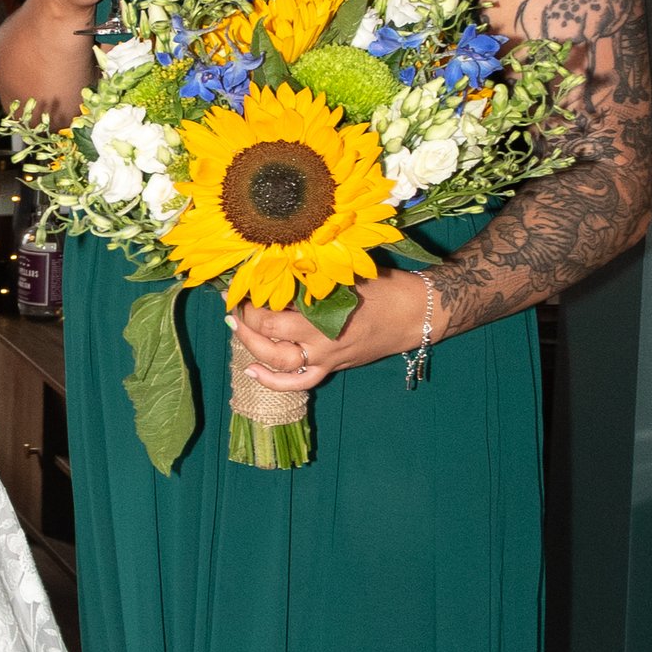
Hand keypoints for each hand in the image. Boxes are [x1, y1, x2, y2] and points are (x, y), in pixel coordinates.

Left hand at [228, 269, 429, 391]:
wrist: (416, 313)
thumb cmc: (385, 287)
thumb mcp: (347, 275)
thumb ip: (314, 278)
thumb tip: (278, 269)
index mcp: (324, 314)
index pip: (272, 312)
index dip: (251, 301)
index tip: (241, 285)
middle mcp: (321, 341)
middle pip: (269, 336)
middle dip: (246, 320)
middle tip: (235, 304)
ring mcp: (326, 359)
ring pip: (278, 363)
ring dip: (251, 347)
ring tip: (236, 329)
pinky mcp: (333, 368)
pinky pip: (299, 382)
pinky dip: (273, 382)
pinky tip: (251, 371)